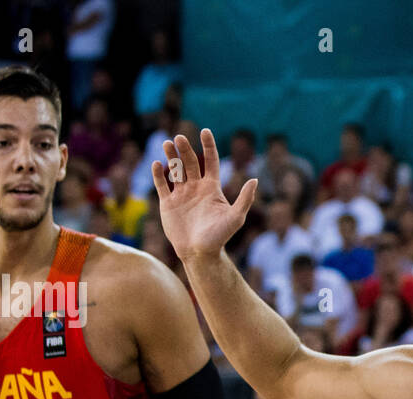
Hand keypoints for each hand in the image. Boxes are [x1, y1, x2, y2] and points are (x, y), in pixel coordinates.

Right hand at [152, 128, 257, 261]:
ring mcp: (181, 195)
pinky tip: (157, 164)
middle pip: (190, 162)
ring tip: (167, 143)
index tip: (205, 131)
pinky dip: (159, 174)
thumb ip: (245, 198)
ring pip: (175, 170)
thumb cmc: (220, 236)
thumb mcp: (236, 217)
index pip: (210, 161)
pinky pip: (162, 185)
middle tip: (179, 138)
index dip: (208, 146)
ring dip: (171, 156)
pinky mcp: (168, 204)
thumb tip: (255, 179)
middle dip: (185, 149)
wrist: (200, 253)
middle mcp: (196, 188)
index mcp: (212, 188)